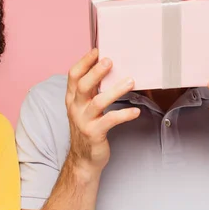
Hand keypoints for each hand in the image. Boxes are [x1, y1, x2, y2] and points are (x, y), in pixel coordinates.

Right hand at [65, 49, 139, 173]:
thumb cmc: (88, 128)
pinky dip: (124, 114)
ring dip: (116, 90)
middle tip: (110, 61)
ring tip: (130, 81)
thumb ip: (91, 91)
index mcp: (72, 99)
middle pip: (83, 86)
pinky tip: (136, 111)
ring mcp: (84, 121)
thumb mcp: (84, 108)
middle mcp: (75, 108)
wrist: (83, 159)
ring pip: (98, 102)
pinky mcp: (94, 134)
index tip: (96, 51)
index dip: (84, 62)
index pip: (73, 76)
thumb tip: (107, 69)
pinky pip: (110, 121)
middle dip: (96, 72)